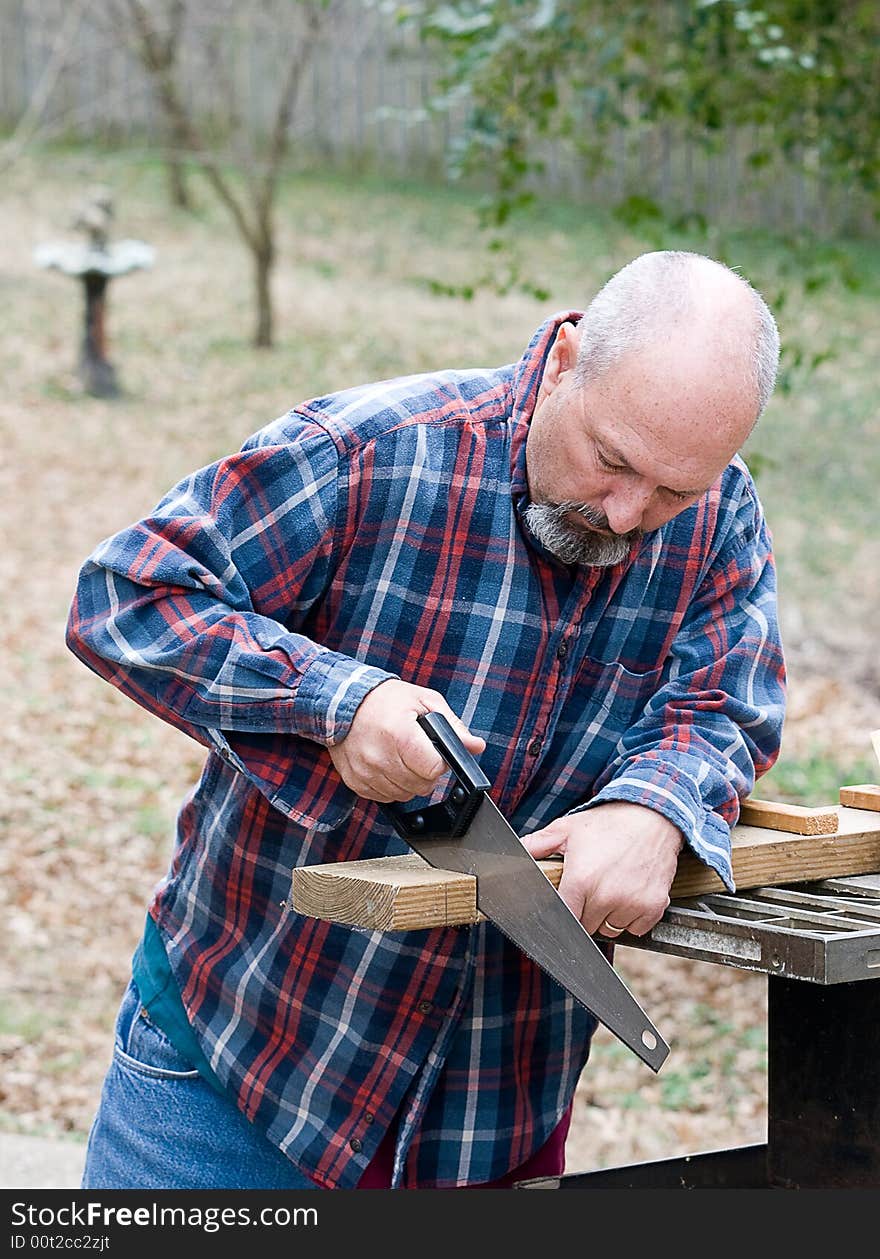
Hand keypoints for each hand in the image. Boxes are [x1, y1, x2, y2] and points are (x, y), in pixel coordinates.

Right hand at [328, 679, 485, 802]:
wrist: (341, 702)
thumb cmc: (384, 699)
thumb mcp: (424, 701)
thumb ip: (453, 726)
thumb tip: (476, 746)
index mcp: (400, 735)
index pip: (434, 769)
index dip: (440, 762)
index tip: (435, 752)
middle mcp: (380, 757)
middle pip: (421, 786)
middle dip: (426, 772)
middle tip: (418, 752)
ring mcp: (366, 772)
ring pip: (404, 795)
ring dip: (409, 781)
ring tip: (402, 756)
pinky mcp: (355, 782)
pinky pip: (384, 797)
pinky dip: (391, 785)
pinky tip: (388, 765)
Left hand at [521, 802, 682, 936]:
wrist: (653, 817)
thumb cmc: (610, 823)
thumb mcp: (568, 828)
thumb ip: (538, 844)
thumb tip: (516, 852)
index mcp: (581, 879)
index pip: (565, 918)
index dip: (565, 912)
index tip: (570, 901)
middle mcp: (606, 896)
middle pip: (587, 926)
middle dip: (587, 911)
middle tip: (594, 886)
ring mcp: (632, 904)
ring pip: (611, 929)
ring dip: (609, 916)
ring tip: (613, 887)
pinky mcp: (653, 907)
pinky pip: (635, 929)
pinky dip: (633, 917)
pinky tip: (631, 893)